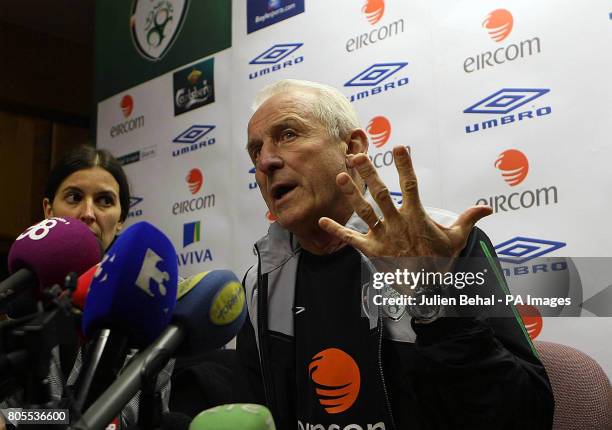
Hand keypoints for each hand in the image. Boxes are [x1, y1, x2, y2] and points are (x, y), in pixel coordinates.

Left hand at [318, 146, 491, 261]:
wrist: (426, 288)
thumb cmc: (439, 260)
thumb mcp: (455, 239)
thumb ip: (467, 219)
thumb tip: (488, 208)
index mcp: (416, 217)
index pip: (411, 185)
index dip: (405, 166)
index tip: (399, 147)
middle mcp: (397, 223)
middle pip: (381, 195)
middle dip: (370, 174)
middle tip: (359, 156)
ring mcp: (383, 237)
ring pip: (364, 212)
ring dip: (352, 195)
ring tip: (340, 177)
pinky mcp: (371, 251)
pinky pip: (351, 239)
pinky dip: (336, 230)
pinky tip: (321, 220)